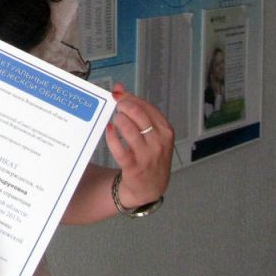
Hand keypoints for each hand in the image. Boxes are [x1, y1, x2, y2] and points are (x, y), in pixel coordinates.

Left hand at [105, 83, 173, 206]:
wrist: (150, 187)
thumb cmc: (150, 154)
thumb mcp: (151, 132)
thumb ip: (137, 110)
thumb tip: (119, 87)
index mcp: (166, 130)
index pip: (147, 107)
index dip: (130, 97)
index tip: (117, 93)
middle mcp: (159, 142)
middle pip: (138, 115)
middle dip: (123, 106)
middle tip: (116, 106)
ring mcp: (147, 155)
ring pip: (129, 129)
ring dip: (118, 120)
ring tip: (115, 120)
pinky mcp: (133, 167)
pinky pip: (119, 149)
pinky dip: (112, 137)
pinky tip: (109, 130)